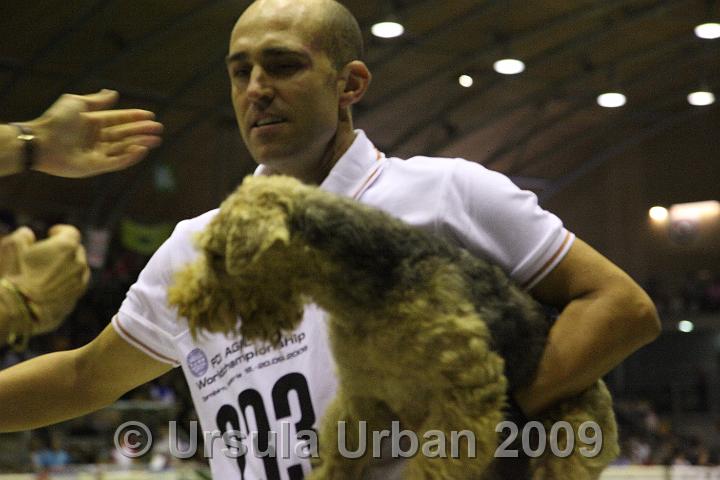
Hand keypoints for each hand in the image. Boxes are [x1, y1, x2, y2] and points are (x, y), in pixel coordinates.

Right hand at [6, 225, 89, 333]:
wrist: (19, 308)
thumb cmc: (14, 274)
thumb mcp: (12, 248)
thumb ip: (22, 237)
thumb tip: (28, 233)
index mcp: (67, 247)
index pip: (71, 232)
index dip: (60, 231)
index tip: (51, 233)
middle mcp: (79, 263)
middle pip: (75, 250)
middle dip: (63, 250)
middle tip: (47, 255)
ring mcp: (80, 281)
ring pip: (77, 268)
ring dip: (67, 266)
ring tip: (47, 271)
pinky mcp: (76, 296)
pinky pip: (75, 284)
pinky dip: (66, 282)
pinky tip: (50, 286)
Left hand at [27, 89, 162, 177]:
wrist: (41, 141)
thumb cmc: (56, 120)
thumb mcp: (76, 103)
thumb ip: (96, 100)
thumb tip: (113, 93)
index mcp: (92, 122)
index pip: (119, 120)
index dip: (134, 117)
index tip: (150, 115)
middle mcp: (96, 138)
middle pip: (124, 135)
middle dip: (142, 131)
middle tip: (159, 129)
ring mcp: (97, 153)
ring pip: (124, 148)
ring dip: (140, 143)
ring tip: (155, 140)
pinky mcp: (96, 167)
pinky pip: (117, 162)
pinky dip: (130, 157)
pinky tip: (141, 150)